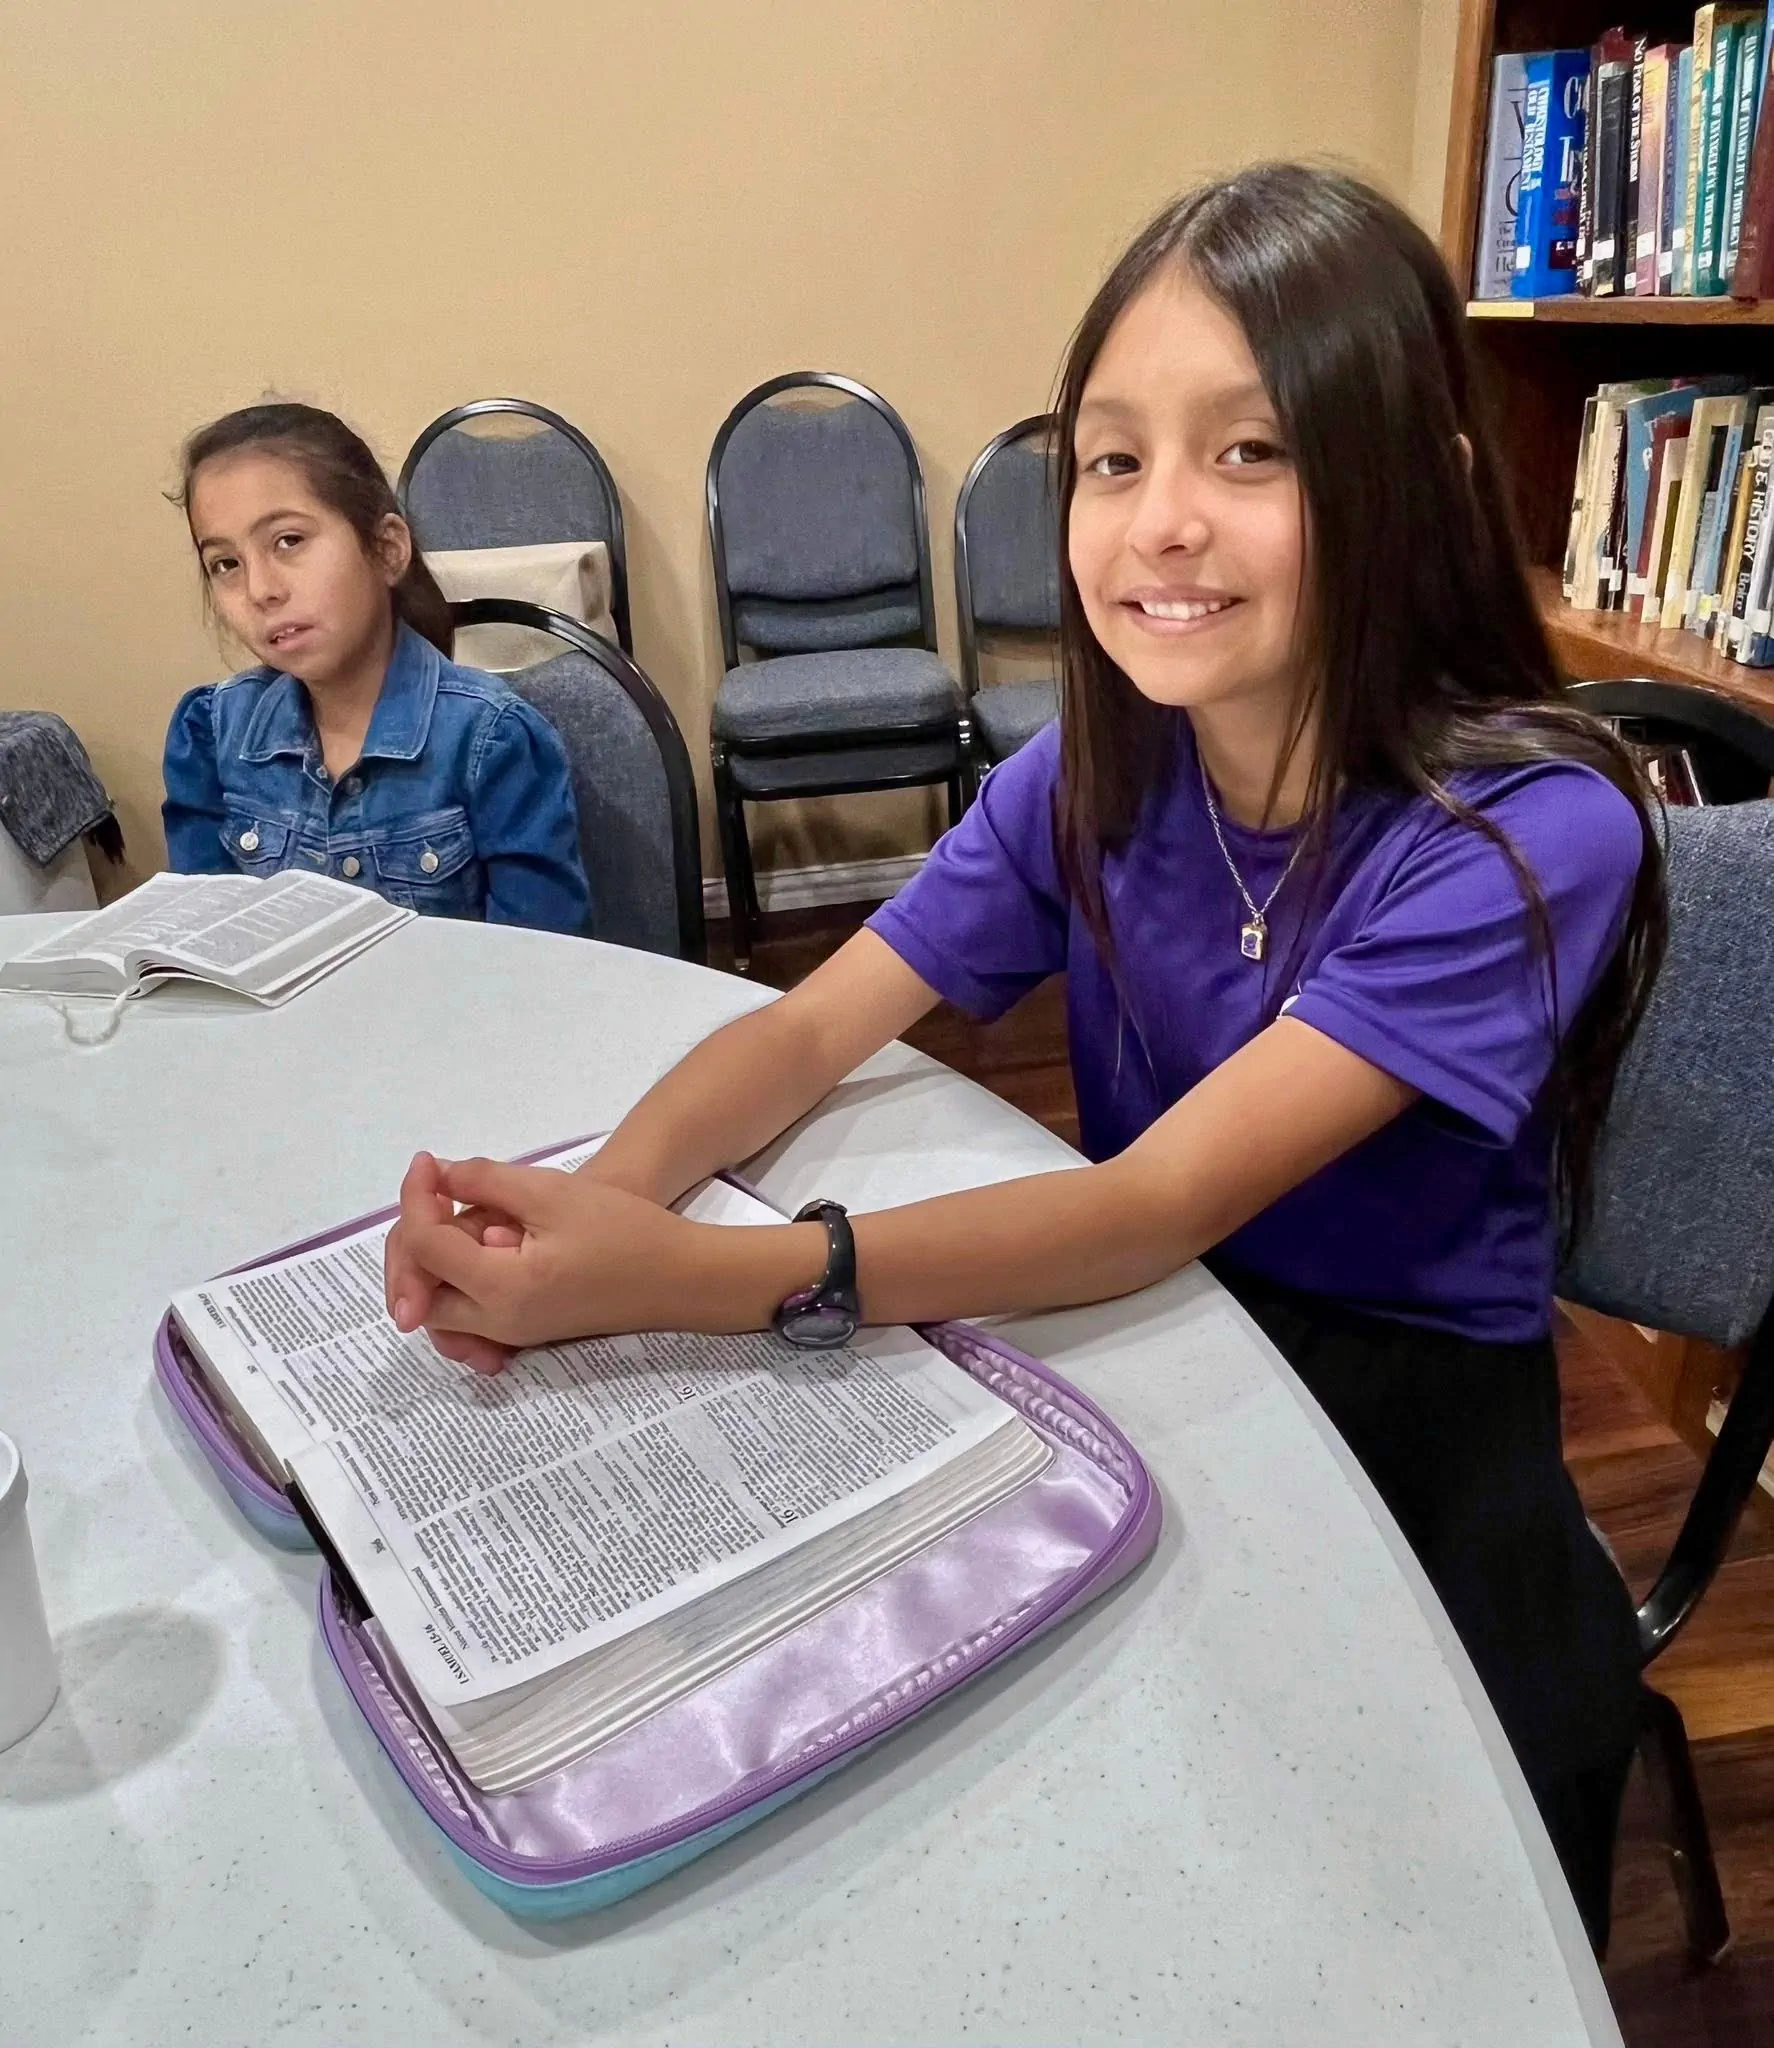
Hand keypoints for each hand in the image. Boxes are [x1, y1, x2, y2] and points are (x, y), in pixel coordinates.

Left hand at [392, 1156, 706, 1361]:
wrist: (676, 1277)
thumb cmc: (623, 1231)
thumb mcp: (553, 1194)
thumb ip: (488, 1182)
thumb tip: (439, 1175)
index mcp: (501, 1288)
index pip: (425, 1246)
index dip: (416, 1197)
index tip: (429, 1162)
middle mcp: (495, 1321)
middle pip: (415, 1291)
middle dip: (412, 1240)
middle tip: (431, 1192)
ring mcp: (508, 1333)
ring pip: (435, 1306)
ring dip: (429, 1261)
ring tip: (449, 1212)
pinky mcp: (522, 1330)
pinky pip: (464, 1313)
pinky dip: (453, 1281)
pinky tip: (471, 1243)